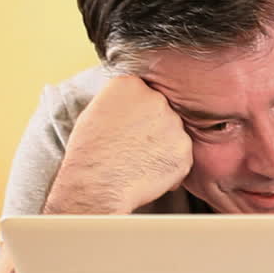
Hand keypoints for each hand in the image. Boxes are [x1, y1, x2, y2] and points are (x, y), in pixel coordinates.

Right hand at [45, 75, 192, 213]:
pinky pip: (180, 157)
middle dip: (151, 129)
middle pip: (161, 111)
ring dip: (161, 147)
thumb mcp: (95, 113)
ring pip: (172, 134)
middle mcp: (156, 99)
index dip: (135, 114)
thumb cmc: (89, 154)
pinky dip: (168, 167)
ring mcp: (174, 125)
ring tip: (137, 162)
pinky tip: (147, 174)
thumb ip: (120, 102)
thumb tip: (133, 104)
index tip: (125, 128)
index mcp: (130, 85)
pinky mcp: (184, 151)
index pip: (142, 93)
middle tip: (132, 147)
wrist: (97, 187)